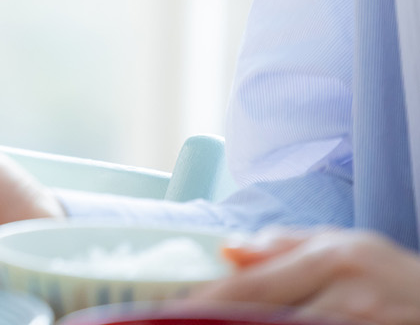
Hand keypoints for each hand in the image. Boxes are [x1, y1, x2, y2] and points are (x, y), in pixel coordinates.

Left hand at [196, 229, 419, 324]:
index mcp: (330, 260)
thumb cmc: (385, 272)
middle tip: (187, 322)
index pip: (254, 287)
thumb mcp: (340, 244)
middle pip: (267, 319)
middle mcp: (346, 299)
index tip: (174, 311)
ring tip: (215, 324)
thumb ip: (282, 245)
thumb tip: (227, 249)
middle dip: (223, 322)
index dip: (209, 303)